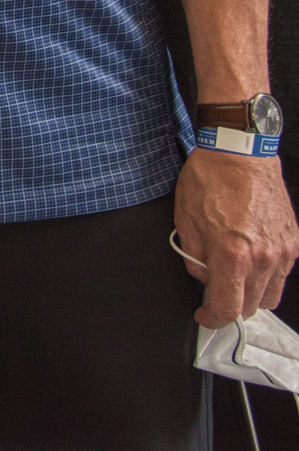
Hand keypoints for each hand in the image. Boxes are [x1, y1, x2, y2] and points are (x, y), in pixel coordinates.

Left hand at [175, 148, 298, 326]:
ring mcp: (282, 251)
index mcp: (232, 254)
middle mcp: (262, 257)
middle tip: (214, 288)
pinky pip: (282, 274)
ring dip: (250, 293)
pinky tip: (250, 259)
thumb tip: (202, 276)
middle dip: (229, 304)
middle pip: (250, 306)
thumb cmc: (209, 179)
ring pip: (270, 295)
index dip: (212, 318)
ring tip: (233, 273)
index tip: (204, 316)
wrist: (240, 154)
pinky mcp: (293, 242)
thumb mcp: (185, 220)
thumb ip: (193, 257)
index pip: (227, 307)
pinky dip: (266, 275)